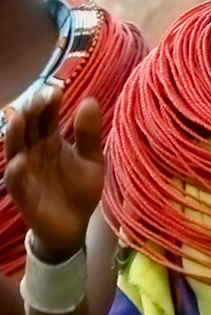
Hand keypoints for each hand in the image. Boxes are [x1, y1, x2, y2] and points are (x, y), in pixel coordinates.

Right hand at [3, 89, 103, 262]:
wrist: (75, 225)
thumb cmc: (80, 188)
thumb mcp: (91, 159)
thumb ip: (89, 133)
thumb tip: (90, 99)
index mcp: (51, 140)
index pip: (46, 117)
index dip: (49, 103)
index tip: (57, 89)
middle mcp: (34, 152)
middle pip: (28, 127)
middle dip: (32, 112)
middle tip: (42, 98)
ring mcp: (26, 172)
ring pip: (15, 150)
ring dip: (15, 134)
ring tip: (18, 118)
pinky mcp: (24, 195)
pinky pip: (16, 182)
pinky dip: (15, 172)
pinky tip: (19, 162)